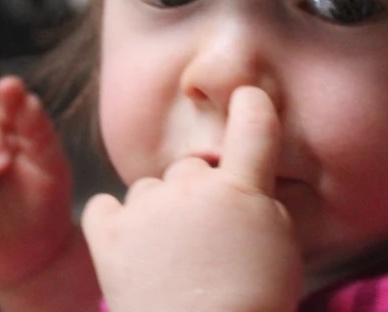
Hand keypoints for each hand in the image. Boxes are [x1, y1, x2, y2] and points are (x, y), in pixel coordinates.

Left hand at [82, 86, 302, 311]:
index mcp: (240, 189)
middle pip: (190, 168)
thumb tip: (247, 185)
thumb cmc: (253, 304)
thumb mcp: (283, 249)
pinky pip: (104, 207)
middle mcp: (191, 187)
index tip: (248, 97)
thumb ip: (263, 204)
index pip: (253, 126)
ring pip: (150, 189)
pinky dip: (115, 223)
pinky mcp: (108, 234)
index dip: (251, 105)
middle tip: (204, 238)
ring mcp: (146, 208)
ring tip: (169, 257)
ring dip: (158, 212)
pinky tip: (131, 248)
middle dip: (197, 193)